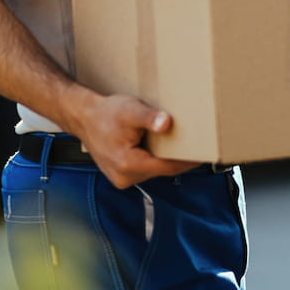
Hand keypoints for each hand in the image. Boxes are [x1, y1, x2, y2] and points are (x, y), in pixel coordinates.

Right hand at [66, 93, 199, 188]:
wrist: (84, 118)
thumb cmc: (107, 113)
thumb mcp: (130, 110)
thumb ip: (149, 118)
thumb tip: (166, 124)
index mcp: (128, 164)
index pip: (169, 167)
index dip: (188, 160)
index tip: (205, 152)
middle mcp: (125, 177)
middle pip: (163, 170)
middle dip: (179, 158)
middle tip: (198, 144)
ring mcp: (122, 179)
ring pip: (155, 171)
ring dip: (166, 159)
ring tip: (179, 144)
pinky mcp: (121, 177)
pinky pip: (145, 170)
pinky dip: (154, 160)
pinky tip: (159, 147)